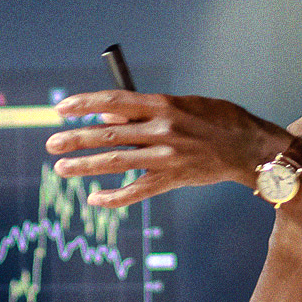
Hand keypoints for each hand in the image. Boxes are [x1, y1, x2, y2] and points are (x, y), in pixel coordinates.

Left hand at [44, 90, 281, 206]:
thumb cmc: (217, 120)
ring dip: (85, 166)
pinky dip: (115, 197)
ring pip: (117, 162)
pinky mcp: (174, 179)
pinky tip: (95, 199)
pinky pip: (137, 191)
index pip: (113, 102)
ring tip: (61, 168)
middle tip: (51, 144)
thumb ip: (146, 112)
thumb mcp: (183, 105)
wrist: (250, 149)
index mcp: (163, 104)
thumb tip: (108, 119)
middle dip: (75, 139)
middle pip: (109, 135)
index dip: (84, 104)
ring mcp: (167, 157)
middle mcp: (162, 130)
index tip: (61, 108)